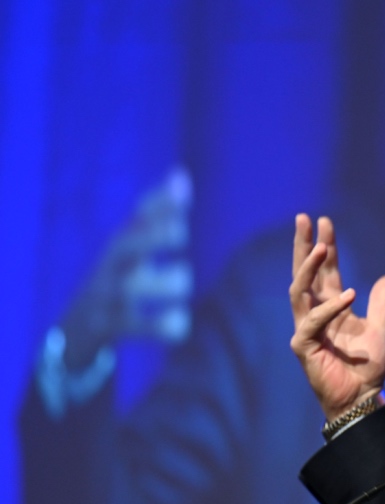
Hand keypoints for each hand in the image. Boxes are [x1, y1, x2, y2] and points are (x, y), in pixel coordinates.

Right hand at [60, 169, 193, 367]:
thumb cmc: (120, 276)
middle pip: (125, 245)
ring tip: (181, 281)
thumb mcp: (136, 243)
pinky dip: (166, 325)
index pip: (137, 216)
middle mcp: (110, 266)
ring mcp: (107, 296)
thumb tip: (181, 173)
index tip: (183, 196)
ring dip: (165, 283)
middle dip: (153, 236)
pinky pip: (140, 326)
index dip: (159, 204)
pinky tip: (179, 321)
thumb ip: (160, 213)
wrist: (78, 327)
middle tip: (180, 233)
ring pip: (132, 288)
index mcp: (121, 243)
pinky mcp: (110, 327)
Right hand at [289, 214, 384, 421]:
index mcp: (332, 307)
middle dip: (304, 245)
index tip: (323, 221)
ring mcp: (307, 328)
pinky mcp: (304, 345)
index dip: (325, 246)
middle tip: (304, 218)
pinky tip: (349, 294)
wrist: (362, 396)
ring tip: (322, 247)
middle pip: (305, 273)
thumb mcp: (380, 329)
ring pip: (300, 290)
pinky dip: (330, 307)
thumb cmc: (367, 367)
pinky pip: (313, 321)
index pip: (325, 271)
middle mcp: (315, 314)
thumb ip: (381, 303)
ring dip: (310, 268)